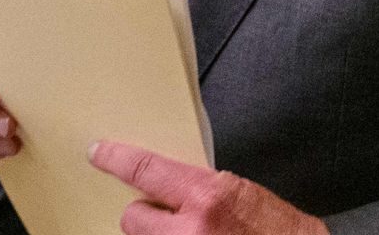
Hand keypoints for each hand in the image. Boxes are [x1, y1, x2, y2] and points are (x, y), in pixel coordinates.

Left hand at [90, 141, 327, 234]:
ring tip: (188, 233)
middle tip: (166, 215)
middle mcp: (191, 232)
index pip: (145, 170)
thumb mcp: (239, 193)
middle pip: (133, 218)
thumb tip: (162, 186)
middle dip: (145, 215)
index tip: (98, 152)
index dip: (116, 159)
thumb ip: (197, 189)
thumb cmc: (280, 230)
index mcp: (207, 198)